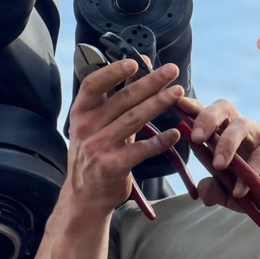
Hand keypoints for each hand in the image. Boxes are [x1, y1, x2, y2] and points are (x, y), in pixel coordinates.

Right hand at [63, 60, 183, 215]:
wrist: (84, 196)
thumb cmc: (94, 154)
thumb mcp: (97, 125)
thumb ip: (116, 99)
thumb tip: (137, 67)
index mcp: (81, 113)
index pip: (93, 85)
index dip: (113, 71)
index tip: (134, 62)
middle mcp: (87, 128)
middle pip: (122, 99)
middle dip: (150, 82)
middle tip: (171, 71)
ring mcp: (99, 147)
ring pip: (134, 120)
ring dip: (158, 103)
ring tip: (178, 93)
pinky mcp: (113, 166)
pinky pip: (141, 150)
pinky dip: (160, 141)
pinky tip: (175, 133)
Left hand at [176, 97, 259, 214]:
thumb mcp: (235, 196)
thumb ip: (217, 192)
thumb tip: (202, 192)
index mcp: (228, 135)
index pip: (207, 116)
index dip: (191, 108)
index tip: (174, 105)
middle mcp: (244, 129)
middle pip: (223, 107)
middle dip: (206, 117)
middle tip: (195, 138)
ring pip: (242, 126)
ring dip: (226, 144)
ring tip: (219, 166)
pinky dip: (252, 170)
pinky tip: (242, 189)